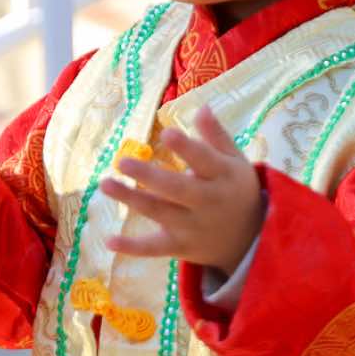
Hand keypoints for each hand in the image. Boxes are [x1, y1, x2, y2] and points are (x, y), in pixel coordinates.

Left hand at [99, 107, 263, 274]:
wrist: (249, 239)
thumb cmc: (236, 189)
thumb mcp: (235, 160)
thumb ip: (216, 136)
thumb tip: (201, 107)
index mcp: (223, 176)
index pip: (205, 160)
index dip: (186, 148)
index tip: (166, 133)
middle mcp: (208, 202)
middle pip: (177, 188)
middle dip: (149, 176)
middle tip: (122, 162)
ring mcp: (193, 226)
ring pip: (160, 213)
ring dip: (131, 199)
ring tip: (104, 184)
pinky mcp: (181, 247)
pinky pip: (155, 248)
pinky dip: (132, 248)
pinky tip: (109, 241)